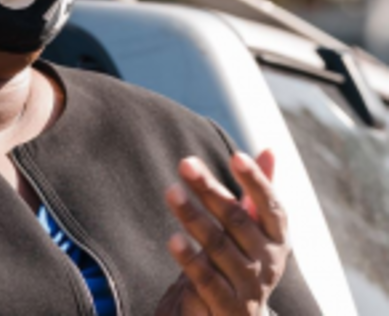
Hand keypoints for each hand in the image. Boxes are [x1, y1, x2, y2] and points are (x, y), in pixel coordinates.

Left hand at [155, 150, 287, 315]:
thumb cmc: (241, 261)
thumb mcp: (253, 229)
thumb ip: (258, 193)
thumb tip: (270, 149)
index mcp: (277, 239)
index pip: (271, 206)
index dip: (256, 181)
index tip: (236, 155)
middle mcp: (268, 262)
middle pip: (236, 220)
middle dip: (209, 189)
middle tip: (184, 163)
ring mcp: (248, 286)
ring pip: (217, 245)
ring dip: (192, 216)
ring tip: (170, 191)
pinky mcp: (227, 307)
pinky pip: (205, 279)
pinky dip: (189, 258)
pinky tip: (172, 238)